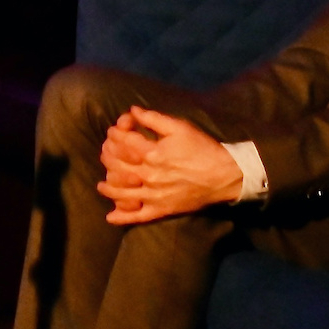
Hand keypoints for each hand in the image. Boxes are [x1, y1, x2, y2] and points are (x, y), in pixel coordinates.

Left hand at [98, 106, 243, 223]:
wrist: (226, 175)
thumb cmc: (203, 148)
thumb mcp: (180, 127)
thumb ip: (154, 118)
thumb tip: (132, 110)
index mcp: (153, 153)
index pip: (123, 143)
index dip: (114, 135)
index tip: (113, 132)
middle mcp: (149, 175)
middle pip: (117, 167)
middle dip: (107, 158)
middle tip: (105, 155)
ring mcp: (155, 195)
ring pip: (123, 193)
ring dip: (108, 188)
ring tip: (102, 185)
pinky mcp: (162, 209)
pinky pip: (139, 216)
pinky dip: (123, 217)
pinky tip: (110, 217)